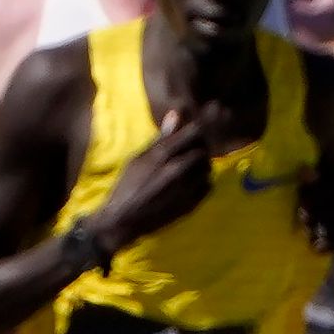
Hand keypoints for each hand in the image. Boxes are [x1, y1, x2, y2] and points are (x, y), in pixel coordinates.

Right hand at [91, 100, 226, 252]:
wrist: (125, 219)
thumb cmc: (128, 185)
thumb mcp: (138, 157)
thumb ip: (160, 137)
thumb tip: (176, 114)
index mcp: (162, 154)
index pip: (194, 132)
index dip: (196, 130)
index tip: (193, 133)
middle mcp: (177, 169)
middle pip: (203, 150)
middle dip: (200, 148)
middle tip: (192, 151)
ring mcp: (186, 188)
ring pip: (207, 168)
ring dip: (202, 165)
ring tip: (191, 167)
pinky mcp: (190, 204)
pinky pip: (208, 186)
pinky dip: (204, 181)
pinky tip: (193, 182)